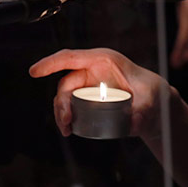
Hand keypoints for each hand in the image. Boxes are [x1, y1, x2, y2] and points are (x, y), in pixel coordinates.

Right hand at [28, 48, 171, 141]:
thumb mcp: (151, 99)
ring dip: (62, 111)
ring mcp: (90, 82)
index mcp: (105, 59)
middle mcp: (94, 69)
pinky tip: (69, 128)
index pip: (72, 57)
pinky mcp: (89, 95)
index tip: (34, 71)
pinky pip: (71, 103)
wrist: (154, 103)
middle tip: (66, 121)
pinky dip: (67, 115)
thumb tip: (133, 122)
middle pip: (66, 82)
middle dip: (61, 102)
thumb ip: (143, 110)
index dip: (51, 63)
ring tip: (66, 129)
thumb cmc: (152, 93)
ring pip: (66, 95)